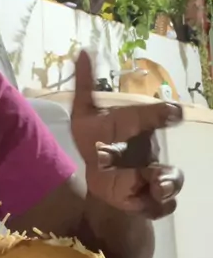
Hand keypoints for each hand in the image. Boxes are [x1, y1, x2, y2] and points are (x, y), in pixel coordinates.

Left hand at [71, 51, 183, 218]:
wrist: (99, 176)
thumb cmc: (96, 138)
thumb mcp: (85, 111)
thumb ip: (84, 84)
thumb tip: (82, 52)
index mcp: (135, 127)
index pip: (145, 118)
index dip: (158, 114)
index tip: (174, 112)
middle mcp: (148, 150)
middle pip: (161, 155)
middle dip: (163, 158)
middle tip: (163, 154)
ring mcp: (153, 174)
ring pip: (169, 180)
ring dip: (167, 183)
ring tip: (157, 186)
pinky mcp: (151, 198)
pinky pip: (161, 205)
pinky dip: (157, 205)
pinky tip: (146, 201)